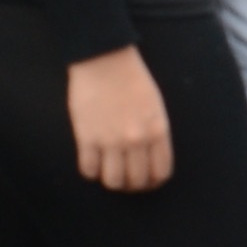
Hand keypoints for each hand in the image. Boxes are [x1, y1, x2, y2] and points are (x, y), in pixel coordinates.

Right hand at [67, 48, 172, 190]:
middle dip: (132, 186)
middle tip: (126, 179)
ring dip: (111, 181)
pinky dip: (90, 171)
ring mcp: (110, 141)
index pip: (160, 172)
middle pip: (136, 181)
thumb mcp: (156, 107)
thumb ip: (155, 133)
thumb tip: (149, 158)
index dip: (153, 183)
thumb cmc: (132, 80)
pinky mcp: (86, 138)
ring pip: (112, 181)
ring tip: (108, 172)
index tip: (146, 182)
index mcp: (158, 131)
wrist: (104, 60)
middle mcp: (136, 140)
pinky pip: (88, 170)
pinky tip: (92, 162)